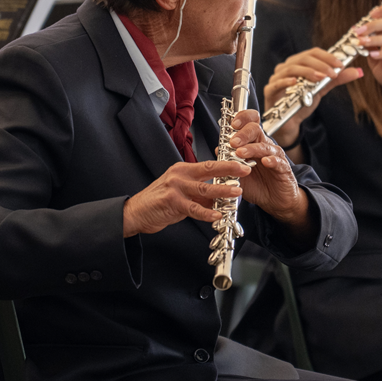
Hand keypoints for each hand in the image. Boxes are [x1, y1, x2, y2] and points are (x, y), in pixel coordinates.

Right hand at [122, 160, 247, 236]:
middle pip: (209, 170)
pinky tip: (216, 215)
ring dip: (222, 191)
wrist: (136, 212)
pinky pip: (193, 208)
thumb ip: (200, 195)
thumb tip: (221, 199)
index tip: (243, 165)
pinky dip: (206, 213)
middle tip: (245, 171)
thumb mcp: (182, 194)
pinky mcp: (171, 202)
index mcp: (183, 170)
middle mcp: (179, 175)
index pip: (209, 165)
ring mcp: (175, 187)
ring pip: (204, 189)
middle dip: (229, 170)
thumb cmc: (160, 202)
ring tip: (236, 192)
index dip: (227, 165)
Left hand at [225, 109, 309, 231]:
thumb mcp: (238, 173)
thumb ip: (229, 161)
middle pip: (256, 129)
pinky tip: (265, 162)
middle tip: (233, 142)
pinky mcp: (283, 169)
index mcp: (253, 143)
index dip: (242, 118)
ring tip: (240, 153)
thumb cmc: (258, 184)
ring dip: (252, 148)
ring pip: (264, 146)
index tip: (232, 123)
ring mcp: (275, 156)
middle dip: (243, 133)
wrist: (275, 201)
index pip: (250, 122)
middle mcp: (264, 146)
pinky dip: (271, 161)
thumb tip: (218, 148)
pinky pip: (278, 162)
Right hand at [263, 48, 362, 147]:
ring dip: (307, 72)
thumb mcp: (322, 89)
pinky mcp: (270, 91)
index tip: (341, 64)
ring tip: (320, 78)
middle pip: (303, 58)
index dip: (327, 56)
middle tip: (333, 73)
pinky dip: (286, 81)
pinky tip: (296, 83)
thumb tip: (358, 71)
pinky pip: (276, 83)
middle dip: (320, 65)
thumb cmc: (302, 101)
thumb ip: (337, 79)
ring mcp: (277, 78)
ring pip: (291, 68)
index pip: (313, 53)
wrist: (290, 122)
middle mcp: (286, 67)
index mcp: (299, 63)